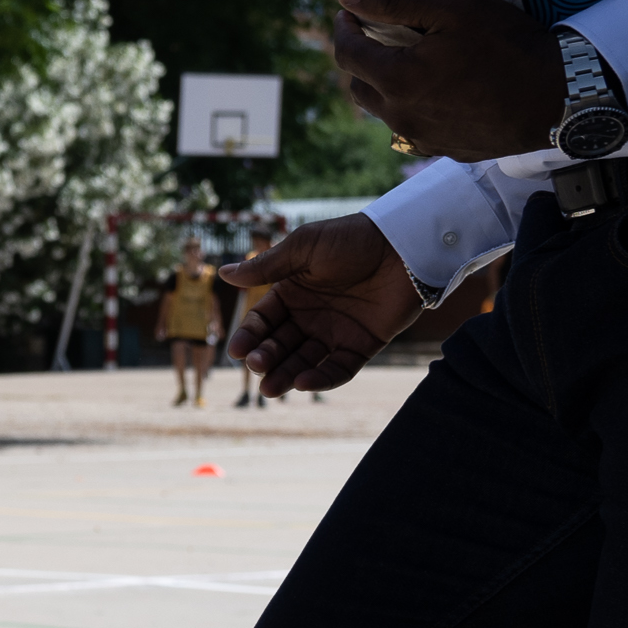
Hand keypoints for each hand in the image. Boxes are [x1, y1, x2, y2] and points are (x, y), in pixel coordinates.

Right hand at [220, 215, 424, 398]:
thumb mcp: (304, 248)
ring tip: (271, 388)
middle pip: (280, 345)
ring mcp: (335, 332)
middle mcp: (310, 316)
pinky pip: (339, 368)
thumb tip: (223, 274)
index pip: (262, 321)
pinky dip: (322, 378)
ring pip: (305, 361)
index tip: (237, 351)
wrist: (404, 245)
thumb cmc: (351, 239)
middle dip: (266, 358)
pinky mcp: (362, 346)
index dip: (249, 336)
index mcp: (291, 292)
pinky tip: (305, 383)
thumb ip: (266, 266)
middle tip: (256, 367)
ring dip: (287, 375)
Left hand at [328, 0, 565, 161]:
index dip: (343, 28)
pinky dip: (412, 106)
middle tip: (378, 34)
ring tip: (405, 60)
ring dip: (383, 84)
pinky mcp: (445, 150)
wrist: (559, 97)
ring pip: (383, 110)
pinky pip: (413, 128)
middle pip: (359, 85)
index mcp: (396, 79)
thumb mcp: (454, 7)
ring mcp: (423, 138)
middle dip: (361, 57)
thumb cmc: (508, 45)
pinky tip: (435, 89)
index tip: (350, 11)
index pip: (347, 53)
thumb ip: (395, 0)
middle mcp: (401, 116)